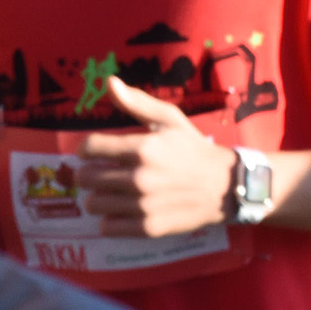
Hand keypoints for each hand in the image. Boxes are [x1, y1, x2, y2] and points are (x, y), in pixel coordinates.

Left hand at [75, 77, 236, 236]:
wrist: (225, 184)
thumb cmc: (193, 149)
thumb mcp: (171, 120)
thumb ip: (137, 103)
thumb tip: (109, 82)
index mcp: (144, 148)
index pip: (88, 148)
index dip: (88, 149)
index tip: (97, 152)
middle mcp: (140, 177)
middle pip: (84, 178)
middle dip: (92, 173)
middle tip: (107, 173)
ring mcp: (142, 205)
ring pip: (92, 204)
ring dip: (100, 198)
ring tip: (116, 192)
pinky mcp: (146, 227)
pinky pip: (106, 227)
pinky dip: (112, 220)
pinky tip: (126, 210)